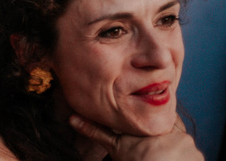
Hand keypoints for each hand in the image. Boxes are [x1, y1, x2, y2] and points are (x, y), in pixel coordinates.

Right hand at [69, 114, 202, 160]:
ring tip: (161, 156)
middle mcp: (179, 134)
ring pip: (183, 142)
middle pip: (172, 127)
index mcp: (158, 125)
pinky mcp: (198, 160)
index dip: (153, 117)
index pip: (160, 113)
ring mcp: (192, 149)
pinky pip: (192, 156)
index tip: (146, 124)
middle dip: (163, 135)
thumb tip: (72, 118)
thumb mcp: (115, 148)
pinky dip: (184, 159)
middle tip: (152, 145)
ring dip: (175, 148)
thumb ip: (97, 131)